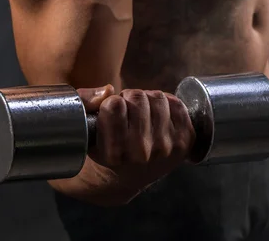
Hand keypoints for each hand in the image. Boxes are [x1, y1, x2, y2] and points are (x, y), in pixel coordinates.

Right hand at [77, 85, 195, 194]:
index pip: (114, 106)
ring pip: (157, 97)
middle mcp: (142, 153)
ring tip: (140, 115)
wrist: (124, 177)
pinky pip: (177, 105)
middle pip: (137, 98)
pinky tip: (157, 117)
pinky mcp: (185, 142)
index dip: (110, 104)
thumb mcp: (84, 125)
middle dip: (128, 100)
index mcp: (114, 153)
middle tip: (125, 113)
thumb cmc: (102, 145)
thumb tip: (108, 91)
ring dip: (147, 101)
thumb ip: (85, 101)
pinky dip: (167, 104)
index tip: (109, 114)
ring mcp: (166, 148)